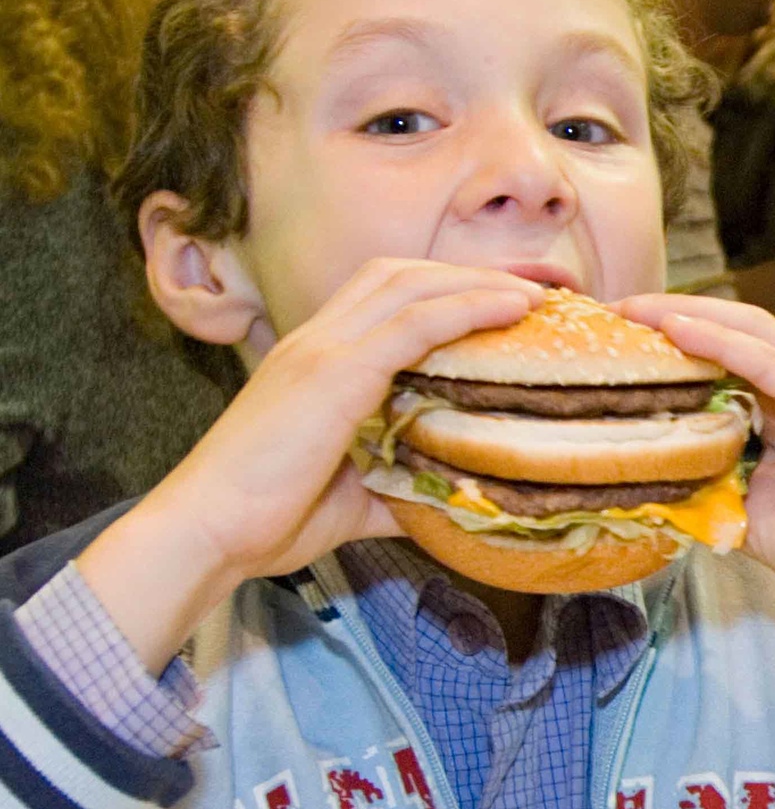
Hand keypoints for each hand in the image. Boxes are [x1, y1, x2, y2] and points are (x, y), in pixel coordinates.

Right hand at [80, 261, 543, 669]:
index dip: (443, 292)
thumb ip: (400, 489)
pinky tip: (510, 309)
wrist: (207, 532)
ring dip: (476, 284)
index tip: (501, 305)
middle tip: (530, 293)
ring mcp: (323, 352)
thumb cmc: (267, 520)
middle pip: (400, 276)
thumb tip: (451, 504)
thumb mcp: (352, 500)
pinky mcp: (334, 373)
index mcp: (315, 362)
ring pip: (410, 287)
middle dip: (466, 275)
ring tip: (535, 296)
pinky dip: (466, 308)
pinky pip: (413, 323)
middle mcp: (317, 342)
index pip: (383, 299)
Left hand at [620, 292, 774, 744]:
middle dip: (674, 310)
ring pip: (752, 332)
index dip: (680, 333)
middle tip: (613, 309)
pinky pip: (770, 363)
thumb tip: (650, 476)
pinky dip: (721, 342)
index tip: (620, 334)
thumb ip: (712, 480)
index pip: (734, 346)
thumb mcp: (750, 508)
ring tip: (634, 311)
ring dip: (689, 316)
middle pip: (739, 324)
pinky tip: (678, 332)